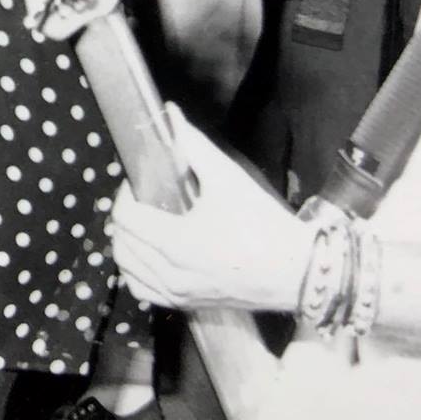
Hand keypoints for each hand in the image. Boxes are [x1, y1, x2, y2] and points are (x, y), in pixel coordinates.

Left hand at [109, 105, 316, 313]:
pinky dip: (136, 272)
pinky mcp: (187, 305)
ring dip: (126, 243)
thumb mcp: (228, 179)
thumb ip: (194, 145)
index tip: (139, 182)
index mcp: (176, 243)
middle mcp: (170, 274)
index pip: (125, 217)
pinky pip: (143, 291)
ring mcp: (177, 294)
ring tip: (144, 224)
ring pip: (127, 268)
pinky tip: (149, 256)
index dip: (126, 194)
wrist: (299, 272)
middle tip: (142, 199)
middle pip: (121, 242)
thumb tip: (170, 113)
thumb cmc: (264, 225)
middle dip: (125, 216)